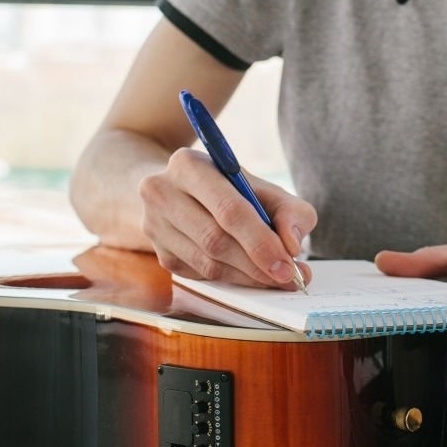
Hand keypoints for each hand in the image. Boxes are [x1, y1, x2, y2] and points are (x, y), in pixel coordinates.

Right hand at [138, 147, 316, 287]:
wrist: (181, 191)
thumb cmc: (230, 189)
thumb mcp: (264, 188)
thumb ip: (290, 211)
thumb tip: (292, 245)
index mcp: (189, 166)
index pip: (228, 210)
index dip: (261, 241)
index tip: (288, 264)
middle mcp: (162, 193)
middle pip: (216, 240)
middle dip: (257, 264)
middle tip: (288, 276)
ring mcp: (155, 226)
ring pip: (208, 264)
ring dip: (247, 276)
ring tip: (275, 277)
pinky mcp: (160, 254)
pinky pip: (202, 276)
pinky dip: (233, 280)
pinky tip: (250, 273)